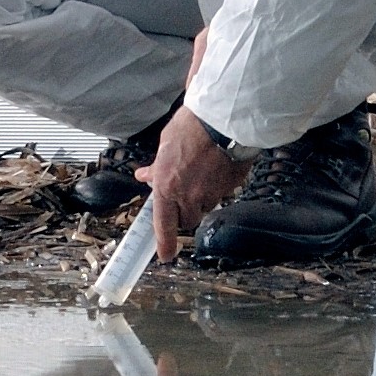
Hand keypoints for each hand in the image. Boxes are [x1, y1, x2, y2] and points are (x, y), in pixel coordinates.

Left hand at [138, 105, 245, 259]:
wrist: (222, 119)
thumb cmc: (191, 127)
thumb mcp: (165, 146)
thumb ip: (156, 167)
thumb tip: (145, 176)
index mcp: (167, 187)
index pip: (163, 224)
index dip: (164, 243)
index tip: (165, 256)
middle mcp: (188, 196)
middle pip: (187, 218)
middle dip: (185, 210)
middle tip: (183, 191)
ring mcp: (212, 194)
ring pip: (205, 206)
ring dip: (202, 197)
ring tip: (202, 172)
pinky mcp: (231, 187)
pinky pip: (222, 194)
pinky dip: (218, 186)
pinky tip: (217, 167)